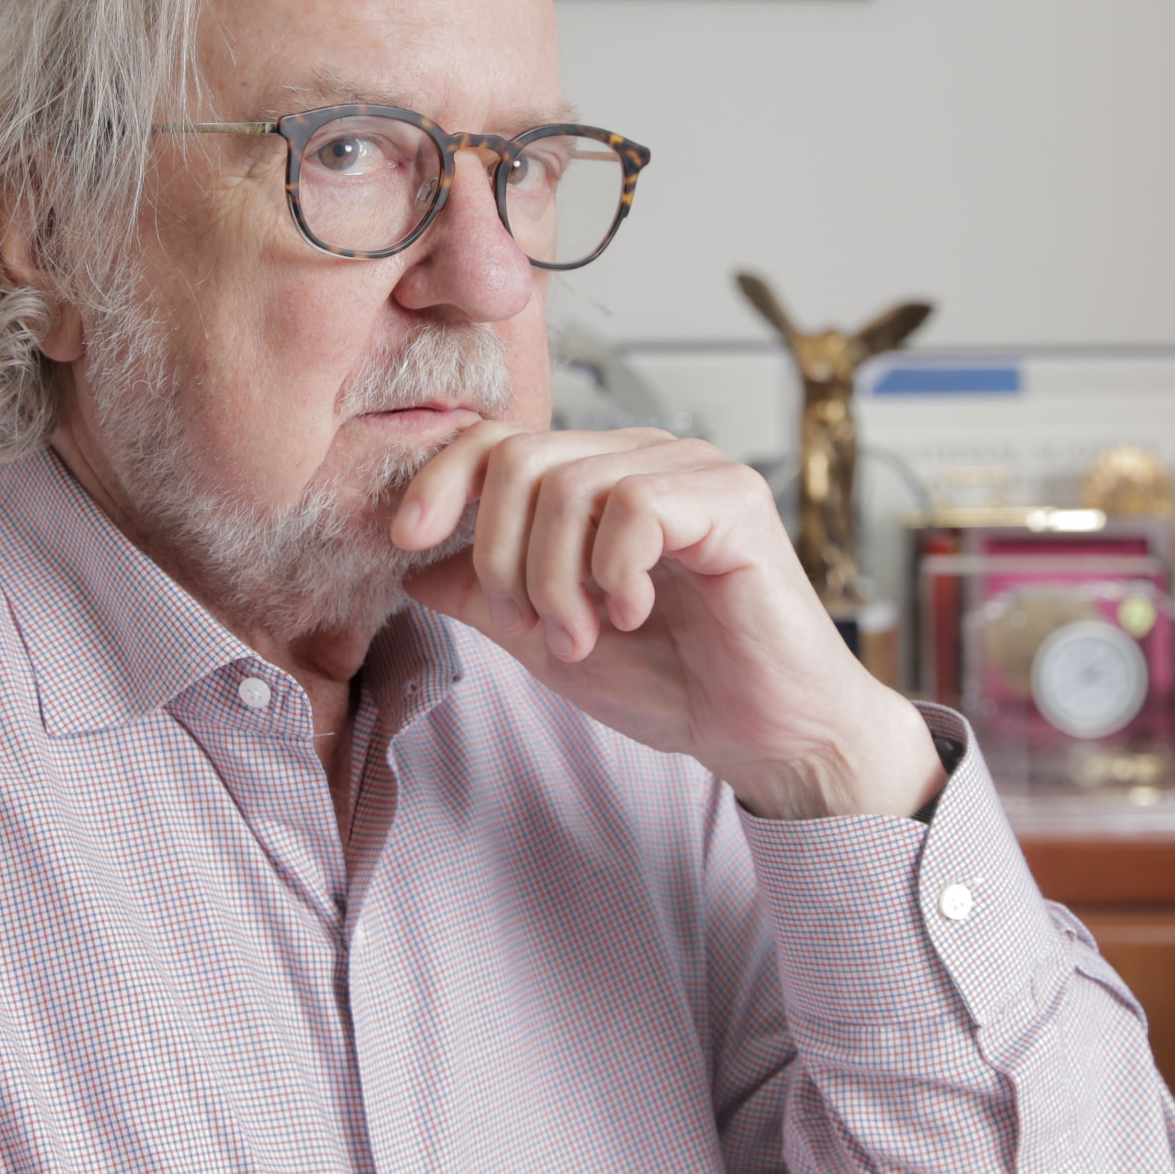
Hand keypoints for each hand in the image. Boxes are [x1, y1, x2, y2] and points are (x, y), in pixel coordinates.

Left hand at [395, 426, 943, 820]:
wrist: (765, 734)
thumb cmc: (673, 683)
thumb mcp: (548, 640)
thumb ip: (485, 596)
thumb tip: (410, 565)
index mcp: (597, 476)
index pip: (495, 440)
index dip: (440, 481)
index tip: (408, 542)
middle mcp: (642, 456)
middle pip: (519, 457)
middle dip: (501, 553)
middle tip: (533, 626)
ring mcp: (691, 469)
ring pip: (569, 485)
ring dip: (556, 579)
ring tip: (584, 637)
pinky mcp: (733, 498)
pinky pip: (633, 505)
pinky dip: (614, 571)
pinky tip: (634, 613)